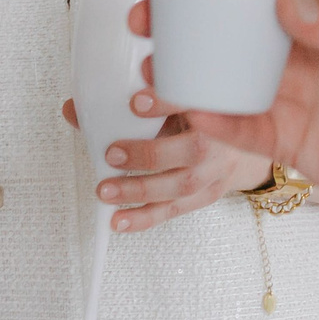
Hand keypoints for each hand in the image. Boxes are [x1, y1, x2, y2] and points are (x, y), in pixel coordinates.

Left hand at [59, 98, 272, 232]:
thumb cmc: (201, 114)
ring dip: (141, 190)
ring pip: (181, 185)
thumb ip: (131, 100)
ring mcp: (215, 170)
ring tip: (106, 192)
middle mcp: (220, 138)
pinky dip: (145, 218)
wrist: (243, 140)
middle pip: (192, 149)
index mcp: (213, 104)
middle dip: (149, 154)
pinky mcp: (207, 194)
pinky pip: (176, 209)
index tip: (137, 101)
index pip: (194, 100)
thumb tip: (75, 108)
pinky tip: (119, 221)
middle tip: (112, 153)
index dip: (166, 101)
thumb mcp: (175, 98)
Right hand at [133, 0, 318, 251]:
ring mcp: (291, 94)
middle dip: (181, 22)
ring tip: (148, 76)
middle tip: (143, 22)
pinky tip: (188, 114)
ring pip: (225, 77)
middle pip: (230, 27)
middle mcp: (301, 49)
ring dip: (184, 74)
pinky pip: (241, 128)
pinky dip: (214, 121)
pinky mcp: (289, 140)